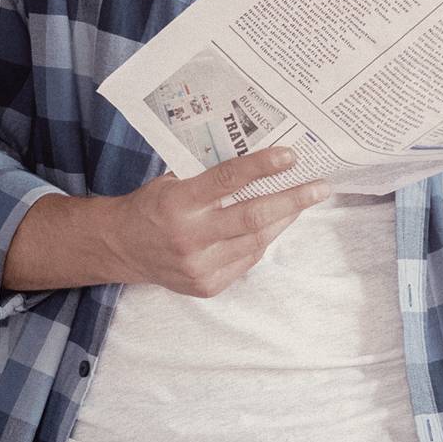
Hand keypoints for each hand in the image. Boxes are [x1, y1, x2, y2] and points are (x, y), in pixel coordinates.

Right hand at [22, 150, 315, 296]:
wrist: (121, 248)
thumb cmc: (153, 206)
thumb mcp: (173, 181)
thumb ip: (209, 175)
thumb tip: (260, 160)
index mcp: (179, 203)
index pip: (227, 181)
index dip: (262, 167)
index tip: (291, 155)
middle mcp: (190, 237)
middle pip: (253, 218)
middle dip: (292, 201)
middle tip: (321, 187)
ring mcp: (199, 266)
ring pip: (256, 241)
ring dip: (283, 219)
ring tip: (302, 201)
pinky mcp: (207, 286)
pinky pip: (247, 260)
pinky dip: (262, 240)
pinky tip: (272, 224)